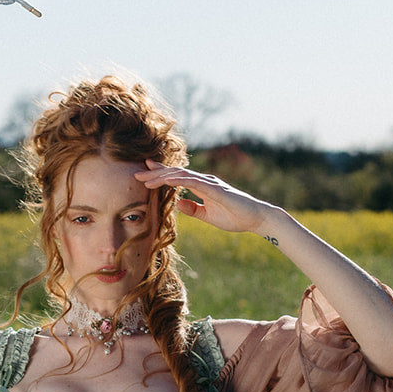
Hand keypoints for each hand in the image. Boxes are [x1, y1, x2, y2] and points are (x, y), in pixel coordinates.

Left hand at [134, 161, 273, 235]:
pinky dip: (179, 180)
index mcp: (202, 186)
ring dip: (162, 176)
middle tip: (137, 174)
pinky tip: (166, 180)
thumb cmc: (235, 217)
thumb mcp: (208, 215)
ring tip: (146, 178)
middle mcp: (204, 181)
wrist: (255, 218)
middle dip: (156, 173)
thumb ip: (193, 208)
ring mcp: (209, 183)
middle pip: (175, 173)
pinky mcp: (215, 189)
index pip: (177, 177)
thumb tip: (177, 203)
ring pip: (181, 175)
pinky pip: (193, 182)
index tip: (145, 173)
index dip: (161, 173)